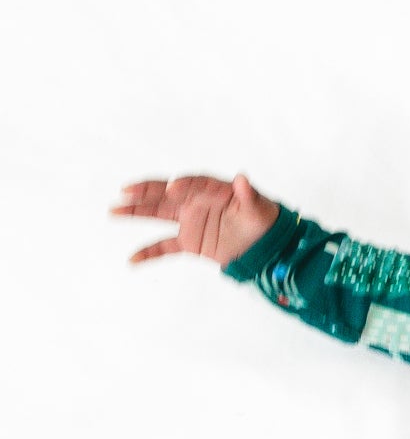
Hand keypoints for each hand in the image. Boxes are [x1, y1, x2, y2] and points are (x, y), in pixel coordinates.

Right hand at [109, 173, 279, 266]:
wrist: (266, 245)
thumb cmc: (263, 220)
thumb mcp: (259, 208)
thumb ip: (248, 194)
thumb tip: (243, 178)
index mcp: (212, 190)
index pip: (194, 183)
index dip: (184, 184)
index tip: (173, 188)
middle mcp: (195, 202)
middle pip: (166, 194)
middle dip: (146, 192)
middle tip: (126, 191)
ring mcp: (190, 221)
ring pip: (158, 214)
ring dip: (136, 212)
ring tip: (113, 210)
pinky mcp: (189, 241)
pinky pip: (165, 246)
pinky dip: (150, 252)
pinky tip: (132, 259)